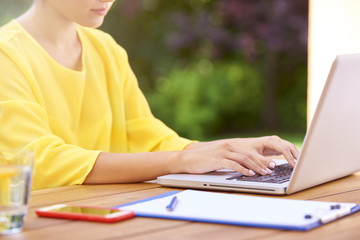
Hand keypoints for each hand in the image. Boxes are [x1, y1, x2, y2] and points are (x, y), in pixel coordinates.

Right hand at [179, 136, 298, 175]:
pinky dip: (243, 169)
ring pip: (244, 159)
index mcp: (231, 146)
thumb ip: (232, 160)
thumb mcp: (220, 159)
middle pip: (249, 155)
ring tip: (264, 173)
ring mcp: (222, 152)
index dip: (262, 158)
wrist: (187, 159)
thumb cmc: (204, 161)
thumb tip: (246, 168)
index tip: (272, 164)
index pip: (250, 152)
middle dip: (262, 162)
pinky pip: (233, 164)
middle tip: (272, 169)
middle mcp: (228, 146)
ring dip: (255, 166)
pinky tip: (249, 174)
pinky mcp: (217, 159)